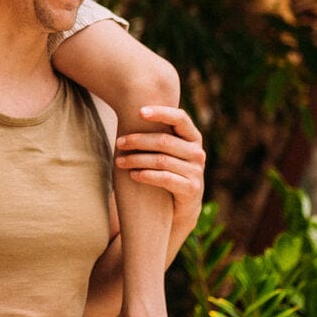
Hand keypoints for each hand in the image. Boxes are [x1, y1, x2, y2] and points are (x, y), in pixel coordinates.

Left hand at [114, 106, 204, 223]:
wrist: (179, 207)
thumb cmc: (167, 172)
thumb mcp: (166, 151)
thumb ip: (157, 133)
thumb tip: (128, 109)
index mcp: (192, 137)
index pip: (180, 118)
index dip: (161, 113)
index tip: (139, 111)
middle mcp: (197, 152)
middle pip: (164, 140)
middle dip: (138, 140)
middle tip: (118, 143)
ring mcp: (197, 171)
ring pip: (161, 160)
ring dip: (136, 159)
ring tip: (119, 161)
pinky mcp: (192, 189)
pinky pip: (165, 178)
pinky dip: (146, 175)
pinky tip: (133, 175)